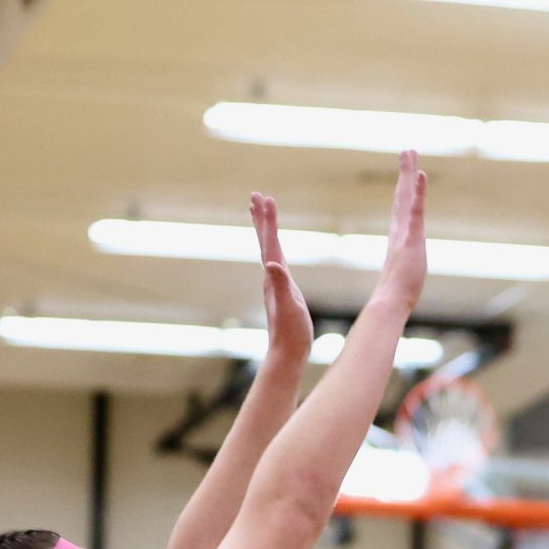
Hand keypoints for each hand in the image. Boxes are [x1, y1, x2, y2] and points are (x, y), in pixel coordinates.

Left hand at [250, 193, 312, 367]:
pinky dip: (274, 250)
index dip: (268, 220)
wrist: (287, 352)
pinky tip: (275, 251)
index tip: (266, 198)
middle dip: (262, 218)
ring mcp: (275, 283)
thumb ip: (280, 285)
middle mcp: (271, 276)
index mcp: (274, 275)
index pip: (270, 241)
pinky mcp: (281, 291)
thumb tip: (271, 265)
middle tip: (257, 196)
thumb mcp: (289, 306)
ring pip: (268, 250)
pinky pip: (275, 262)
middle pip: (264, 241)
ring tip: (262, 216)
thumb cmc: (291, 331)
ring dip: (265, 231)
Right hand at [372, 150, 428, 314]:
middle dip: (405, 172)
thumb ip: (404, 272)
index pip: (403, 208)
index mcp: (399, 237)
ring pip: (406, 196)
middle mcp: (400, 230)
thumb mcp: (404, 277)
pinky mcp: (411, 237)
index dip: (405, 189)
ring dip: (408, 173)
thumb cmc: (397, 294)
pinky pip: (415, 209)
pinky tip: (420, 174)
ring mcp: (404, 232)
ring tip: (410, 152)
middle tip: (407, 150)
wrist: (390, 301)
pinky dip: (417, 191)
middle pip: (402, 195)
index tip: (408, 173)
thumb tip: (399, 283)